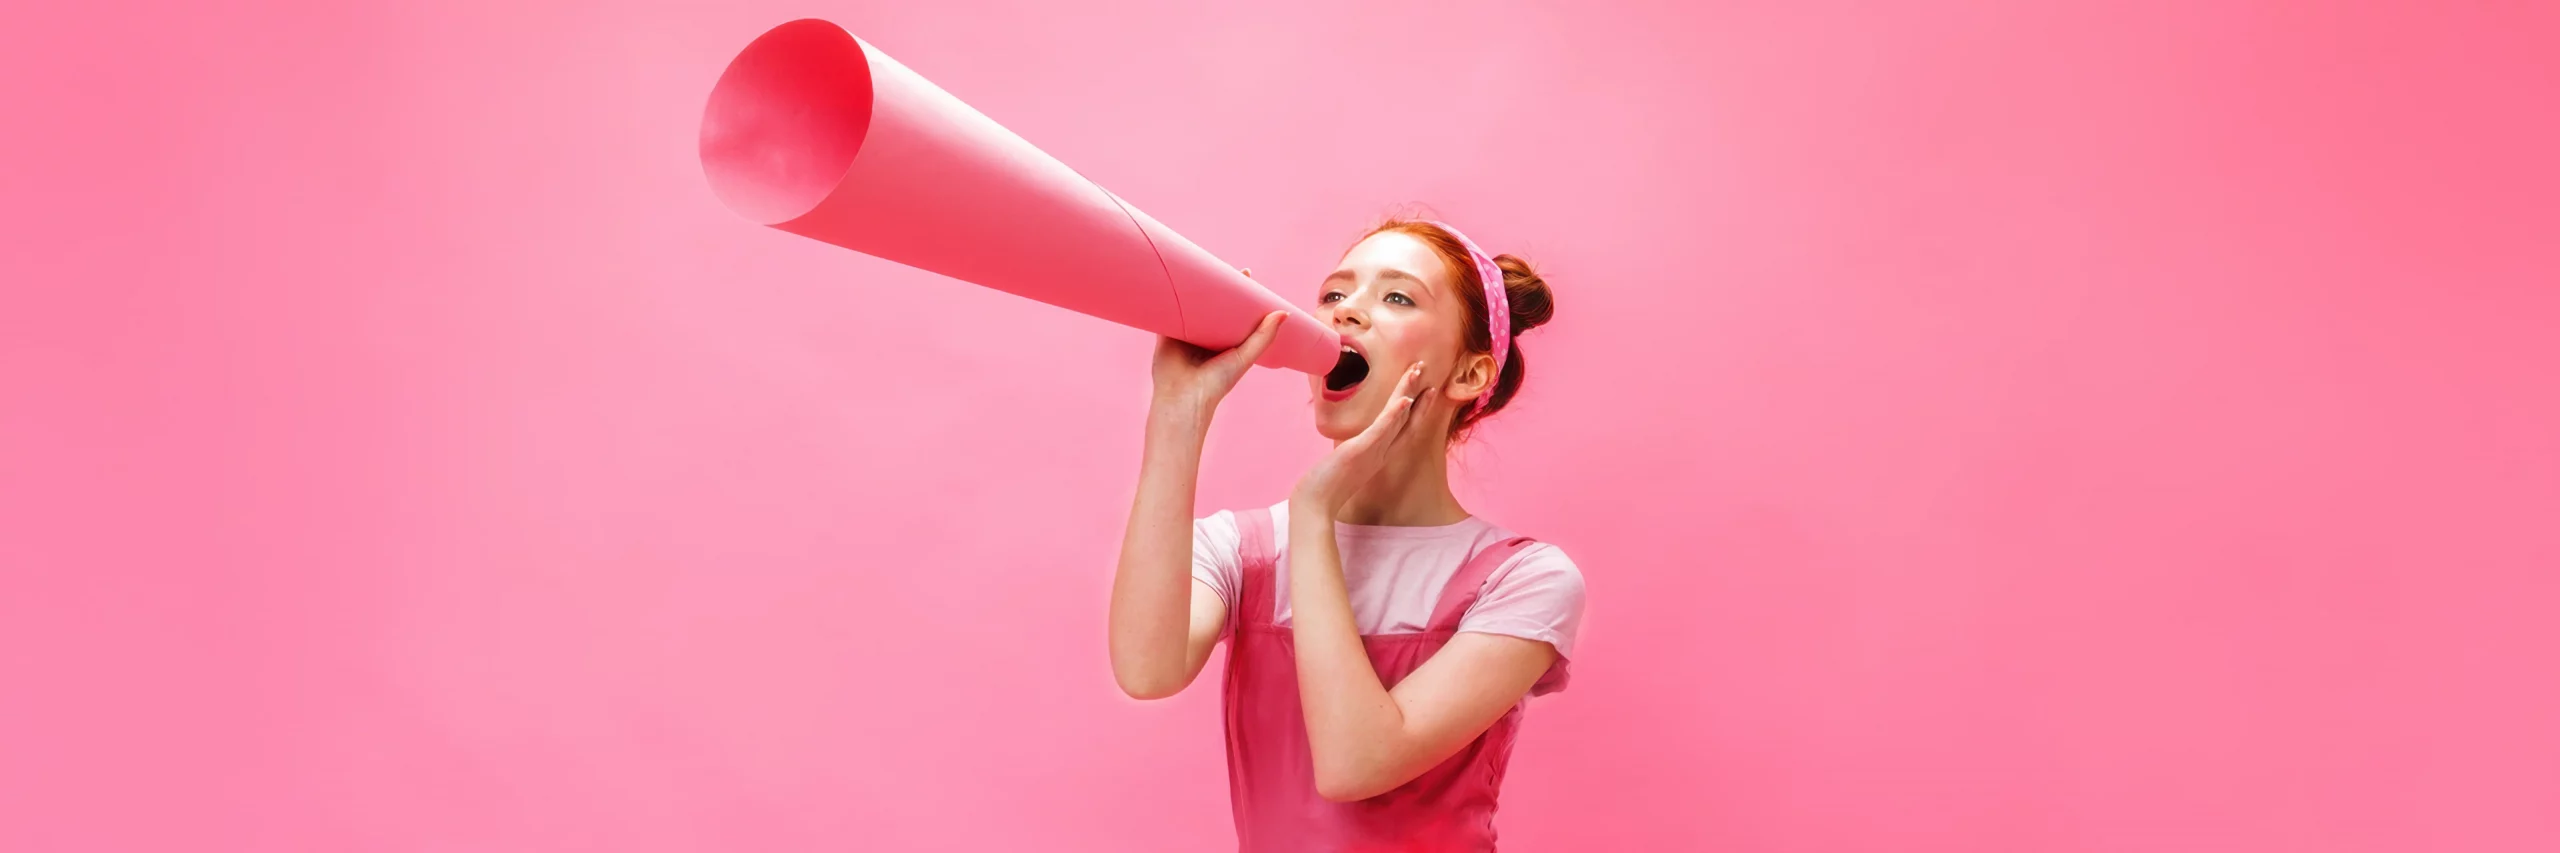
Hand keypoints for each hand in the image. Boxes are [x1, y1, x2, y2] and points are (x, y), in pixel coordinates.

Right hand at [1152, 270, 1284, 417]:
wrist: (1184, 397)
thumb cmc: (1216, 382)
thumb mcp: (1244, 356)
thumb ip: (1263, 336)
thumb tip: (1284, 313)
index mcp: (1223, 340)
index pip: (1232, 310)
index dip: (1239, 293)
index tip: (1245, 274)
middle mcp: (1204, 335)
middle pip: (1210, 305)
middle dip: (1216, 287)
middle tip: (1222, 266)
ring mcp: (1184, 332)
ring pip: (1189, 305)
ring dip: (1193, 288)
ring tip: (1199, 267)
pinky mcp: (1166, 333)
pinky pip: (1166, 310)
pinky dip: (1169, 296)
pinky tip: (1173, 279)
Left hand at [1291, 360, 1432, 513]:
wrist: (1314, 504)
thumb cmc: (1326, 487)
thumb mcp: (1344, 464)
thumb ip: (1353, 454)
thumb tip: (1350, 446)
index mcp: (1379, 455)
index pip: (1404, 429)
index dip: (1417, 410)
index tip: (1426, 390)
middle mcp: (1381, 453)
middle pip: (1407, 420)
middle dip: (1418, 394)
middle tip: (1423, 368)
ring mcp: (1373, 452)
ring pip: (1397, 419)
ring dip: (1408, 393)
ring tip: (1417, 372)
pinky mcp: (1360, 451)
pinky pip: (1382, 430)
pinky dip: (1394, 415)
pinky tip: (1404, 399)